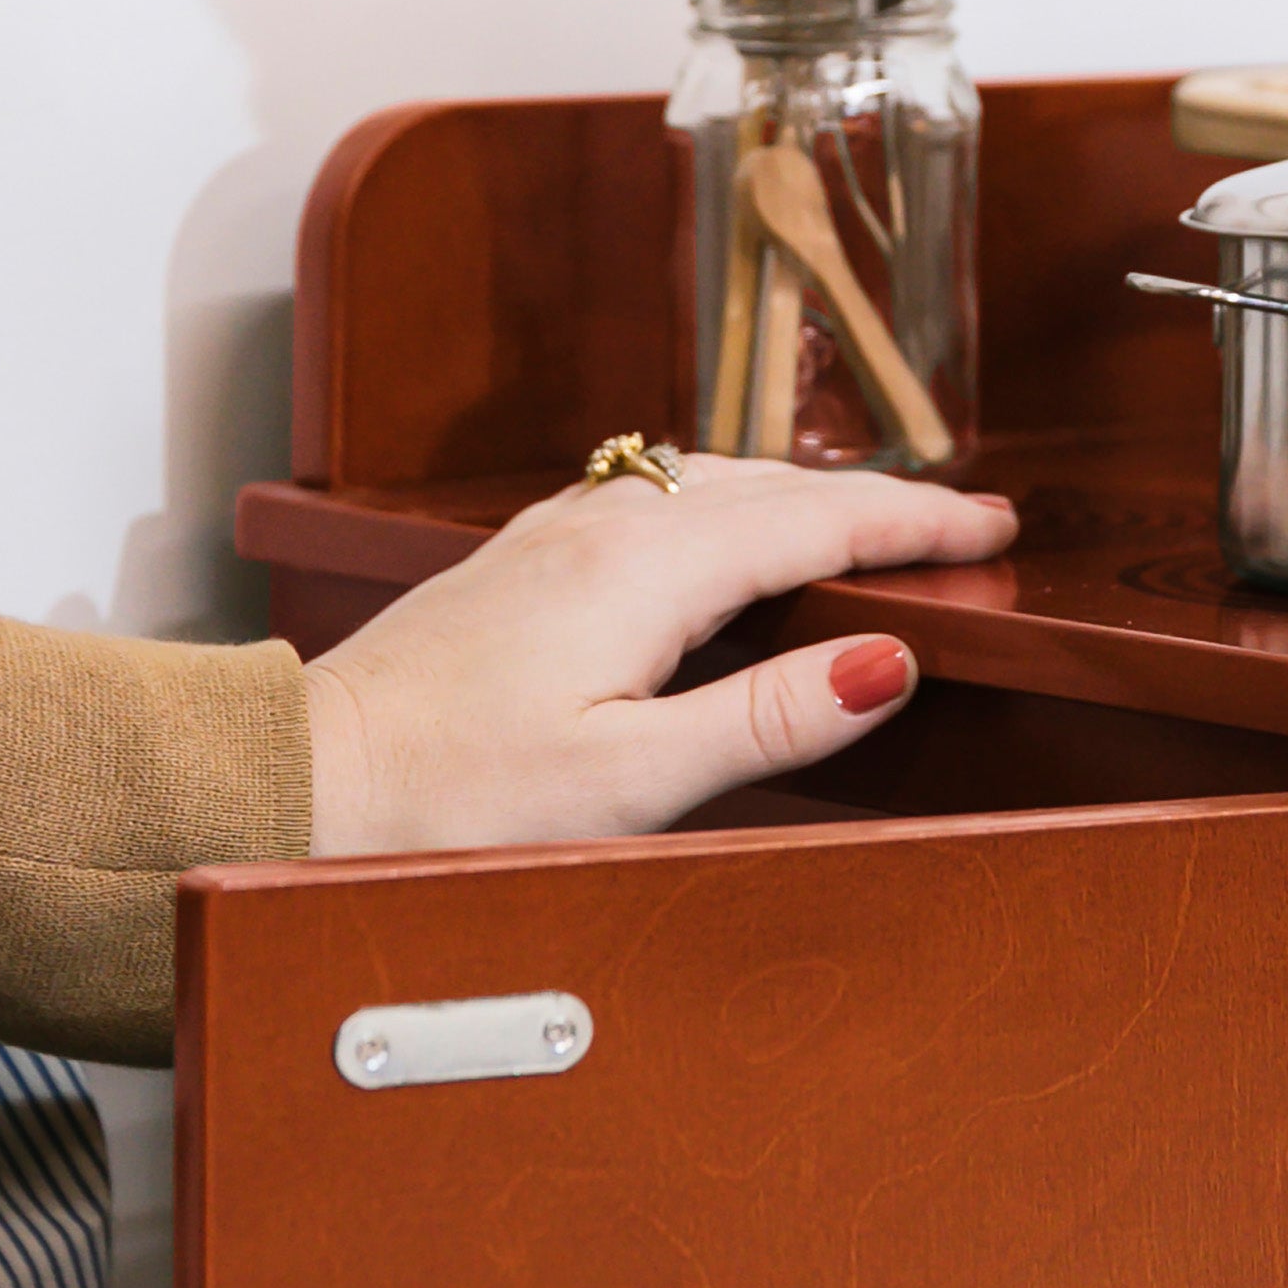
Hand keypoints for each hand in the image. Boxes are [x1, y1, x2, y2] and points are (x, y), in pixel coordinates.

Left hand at [303, 455, 1015, 856]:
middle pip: (773, 487)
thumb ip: (766, 718)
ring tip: (866, 530)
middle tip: (960, 528)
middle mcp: (602, 528)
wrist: (293, 787)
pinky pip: (657, 499)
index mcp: (644, 570)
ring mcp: (553, 535)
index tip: (993, 527)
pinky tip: (724, 540)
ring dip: (802, 496)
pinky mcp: (518, 561)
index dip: (917, 523)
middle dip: (875, 503)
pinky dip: (728, 506)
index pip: (818, 522)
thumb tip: (886, 662)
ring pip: (713, 482)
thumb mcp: (629, 781)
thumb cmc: (446, 804)